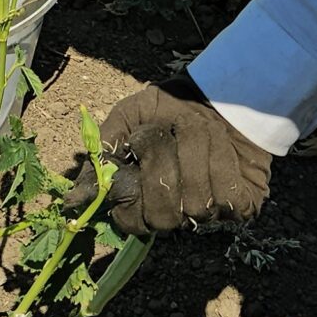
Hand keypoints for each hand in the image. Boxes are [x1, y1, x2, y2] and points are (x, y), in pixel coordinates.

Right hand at [67, 81, 272, 234]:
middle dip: (164, 165)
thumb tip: (75, 194)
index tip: (134, 160)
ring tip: (202, 130)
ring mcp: (210, 213)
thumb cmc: (172, 108)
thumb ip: (105, 147)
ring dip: (198, 154)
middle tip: (168, 134)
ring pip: (196, 203)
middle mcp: (176, 212)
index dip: (131, 195)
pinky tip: (225, 149)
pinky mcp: (242, 206)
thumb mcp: (132, 116)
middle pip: (163, 216)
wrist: (224, 95)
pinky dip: (224, 163)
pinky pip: (228, 198)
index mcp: (144, 197)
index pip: (130, 222)